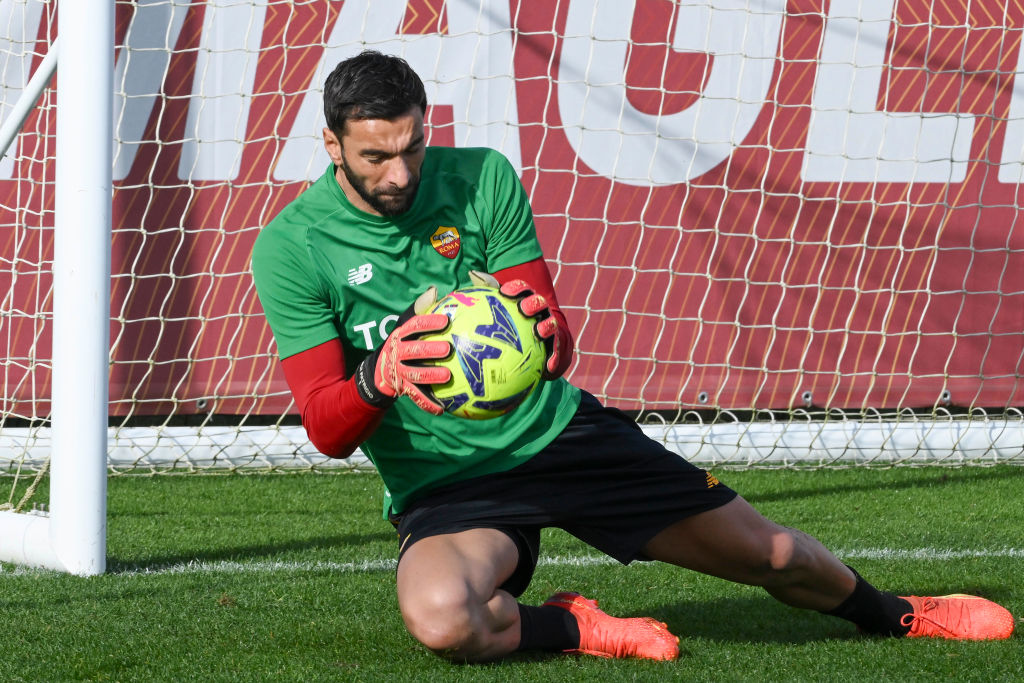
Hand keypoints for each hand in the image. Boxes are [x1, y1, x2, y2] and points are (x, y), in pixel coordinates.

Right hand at [353, 287, 451, 413]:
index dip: (429, 323)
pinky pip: (416, 396)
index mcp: (401, 334)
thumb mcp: (407, 324)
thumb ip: (421, 309)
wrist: (380, 371)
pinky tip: (442, 408)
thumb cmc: (403, 342)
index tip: (446, 321)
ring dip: (430, 376)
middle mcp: (397, 352)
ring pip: (414, 374)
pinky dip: (427, 403)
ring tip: (447, 376)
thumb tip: (434, 290)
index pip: (414, 325)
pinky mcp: (402, 389)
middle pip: (413, 350)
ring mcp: (398, 371)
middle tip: (448, 349)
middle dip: (430, 350)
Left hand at [469, 270, 563, 379]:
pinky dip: (552, 358)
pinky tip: (548, 367)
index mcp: (523, 300)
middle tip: (524, 309)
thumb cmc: (507, 328)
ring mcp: (547, 327)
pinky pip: (554, 351)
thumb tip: (465, 282)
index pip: (520, 288)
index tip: (504, 292)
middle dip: (532, 303)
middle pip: (537, 302)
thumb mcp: (494, 315)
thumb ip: (481, 305)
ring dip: (546, 326)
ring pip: (549, 323)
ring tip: (539, 332)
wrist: (535, 345)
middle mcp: (537, 312)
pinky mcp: (553, 345)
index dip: (515, 288)